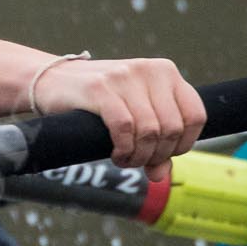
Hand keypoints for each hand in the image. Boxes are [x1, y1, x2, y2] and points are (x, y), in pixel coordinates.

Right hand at [35, 56, 206, 181]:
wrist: (50, 81)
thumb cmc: (96, 100)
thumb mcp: (133, 116)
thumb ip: (153, 143)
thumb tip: (161, 175)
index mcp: (165, 71)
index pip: (196, 115)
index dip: (184, 144)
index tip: (164, 155)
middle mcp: (148, 70)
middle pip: (171, 128)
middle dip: (157, 154)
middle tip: (139, 162)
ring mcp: (123, 76)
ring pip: (150, 131)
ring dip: (139, 156)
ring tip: (125, 160)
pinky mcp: (100, 87)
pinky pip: (124, 128)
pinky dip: (123, 149)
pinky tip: (115, 154)